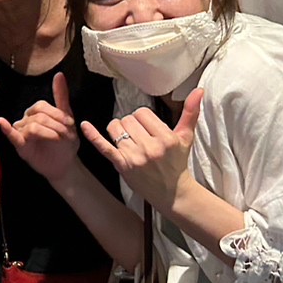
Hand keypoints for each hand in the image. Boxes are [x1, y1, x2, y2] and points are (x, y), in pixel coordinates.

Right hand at [0, 72, 78, 181]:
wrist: (64, 164)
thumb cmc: (64, 141)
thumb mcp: (67, 118)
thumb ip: (61, 96)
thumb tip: (59, 73)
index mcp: (37, 113)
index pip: (41, 106)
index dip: (56, 115)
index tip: (69, 125)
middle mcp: (27, 120)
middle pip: (37, 116)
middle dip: (55, 126)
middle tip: (65, 136)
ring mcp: (22, 133)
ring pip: (31, 126)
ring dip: (48, 133)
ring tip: (57, 140)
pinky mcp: (20, 146)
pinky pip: (12, 135)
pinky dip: (6, 128)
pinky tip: (2, 122)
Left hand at [80, 89, 202, 208]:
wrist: (172, 192)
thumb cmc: (178, 162)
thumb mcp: (186, 137)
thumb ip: (190, 113)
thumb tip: (199, 90)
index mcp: (165, 137)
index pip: (142, 113)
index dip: (142, 118)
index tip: (147, 127)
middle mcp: (149, 146)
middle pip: (128, 119)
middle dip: (131, 124)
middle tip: (139, 135)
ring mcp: (134, 156)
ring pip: (115, 128)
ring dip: (118, 130)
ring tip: (128, 139)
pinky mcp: (121, 164)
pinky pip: (104, 146)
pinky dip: (93, 135)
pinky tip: (84, 125)